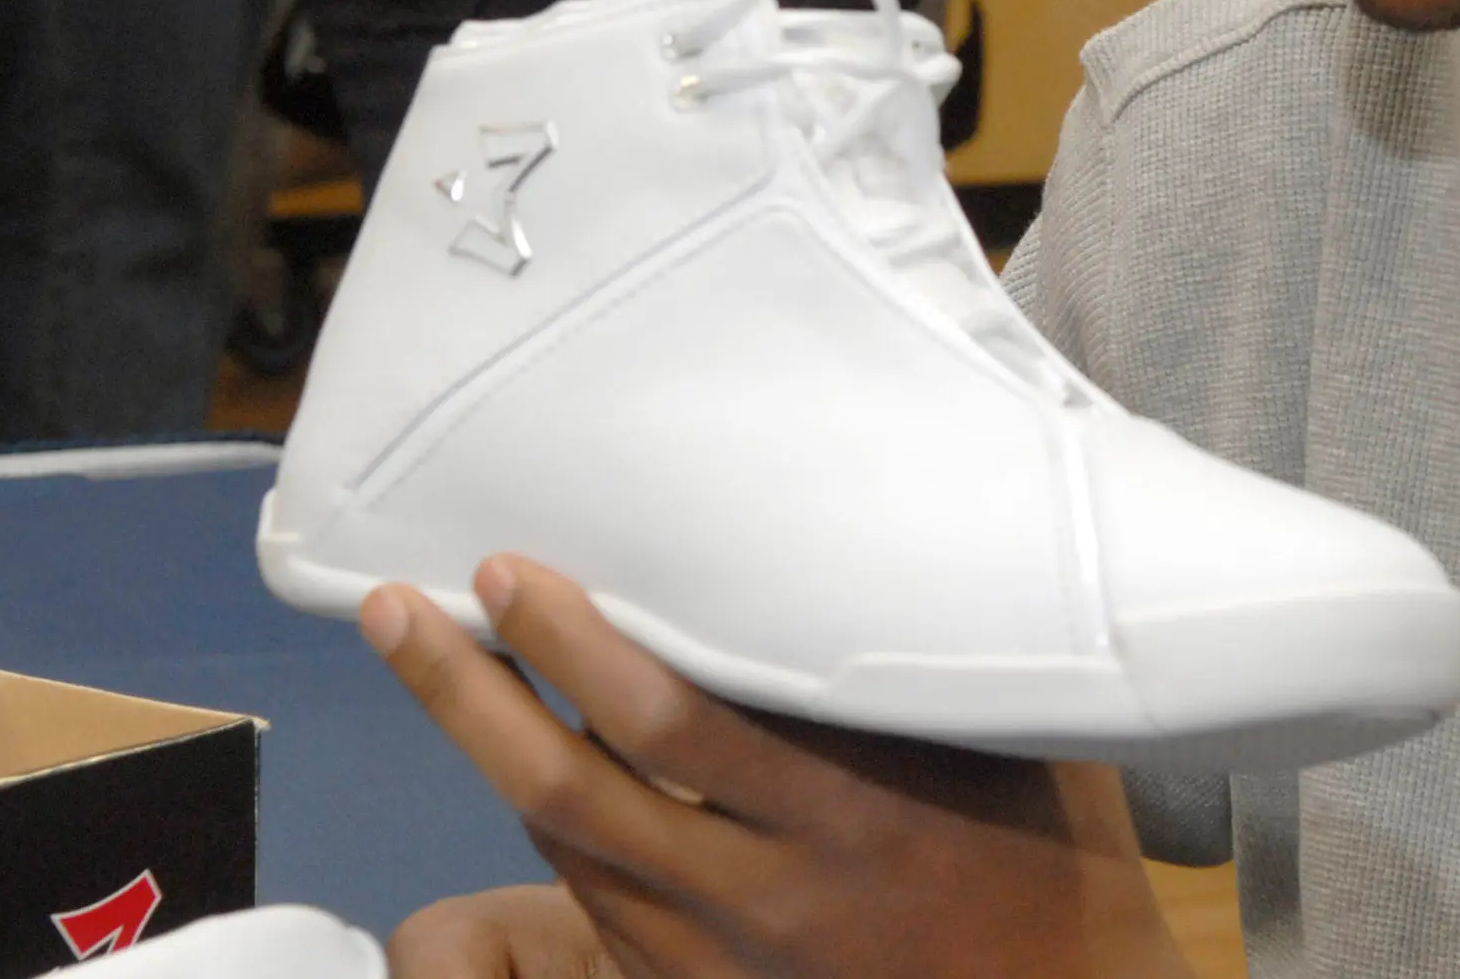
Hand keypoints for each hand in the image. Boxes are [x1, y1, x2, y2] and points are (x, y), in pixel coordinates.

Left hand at [364, 557, 1196, 978]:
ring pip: (571, 852)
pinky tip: (523, 765)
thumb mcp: (1012, 739)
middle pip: (578, 789)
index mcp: (850, 809)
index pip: (674, 722)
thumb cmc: (1057, 851)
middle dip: (472, 694)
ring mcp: (728, 958)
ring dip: (491, 755)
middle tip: (402, 605)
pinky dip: (550, 828)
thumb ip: (916, 661)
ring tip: (436, 662)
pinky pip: (598, 909)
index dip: (577, 647)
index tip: (510, 569)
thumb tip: (870, 524)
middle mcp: (771, 891)